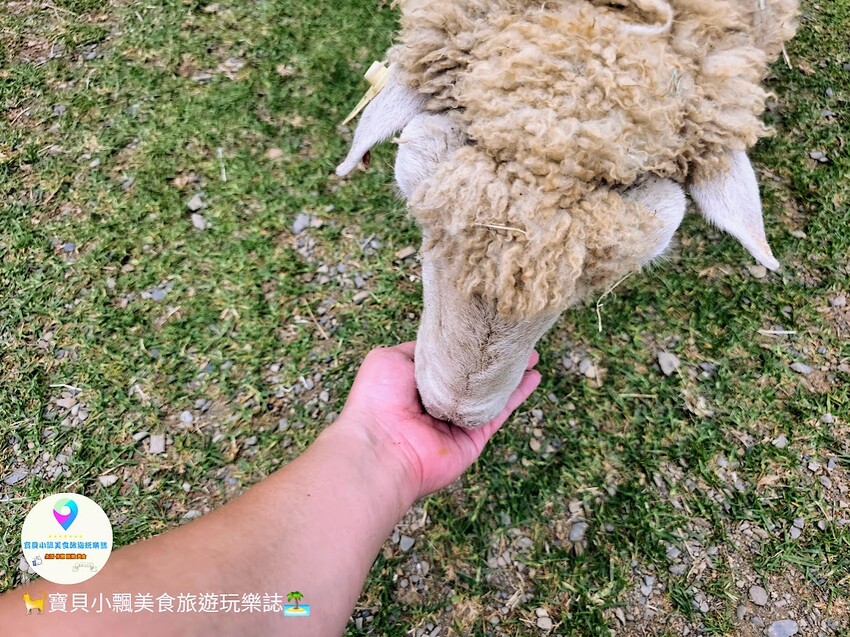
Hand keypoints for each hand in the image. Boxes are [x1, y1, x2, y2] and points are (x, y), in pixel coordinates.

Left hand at [338, 342, 540, 499]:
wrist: (382, 448)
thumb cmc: (378, 400)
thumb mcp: (389, 359)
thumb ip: (419, 349)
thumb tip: (441, 342)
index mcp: (417, 381)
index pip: (448, 357)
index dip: (466, 342)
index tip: (484, 325)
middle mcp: (439, 400)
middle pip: (473, 374)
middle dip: (493, 357)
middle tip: (514, 337)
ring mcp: (458, 419)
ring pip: (491, 391)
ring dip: (511, 373)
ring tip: (531, 354)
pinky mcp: (474, 436)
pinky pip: (499, 412)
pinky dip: (517, 395)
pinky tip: (533, 377)